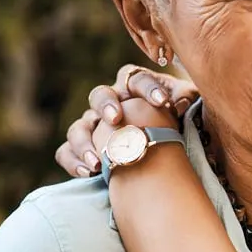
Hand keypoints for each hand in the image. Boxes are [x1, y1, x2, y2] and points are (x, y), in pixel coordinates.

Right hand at [55, 64, 197, 176]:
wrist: (161, 148)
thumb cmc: (173, 120)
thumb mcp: (183, 106)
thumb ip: (184, 97)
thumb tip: (181, 102)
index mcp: (133, 87)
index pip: (136, 78)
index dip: (149, 88)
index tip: (163, 102)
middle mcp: (110, 104)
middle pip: (99, 95)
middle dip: (106, 105)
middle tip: (115, 118)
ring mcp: (93, 125)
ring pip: (79, 127)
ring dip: (85, 142)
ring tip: (99, 161)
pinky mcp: (82, 148)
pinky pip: (66, 152)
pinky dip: (73, 161)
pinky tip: (88, 172)